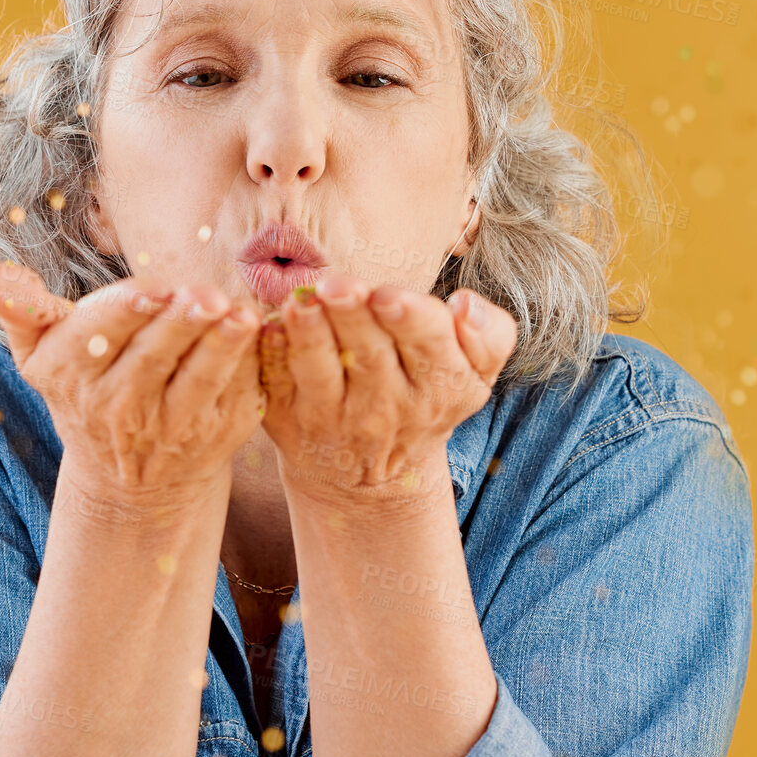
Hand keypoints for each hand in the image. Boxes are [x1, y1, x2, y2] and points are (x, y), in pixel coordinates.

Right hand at [0, 262, 265, 508]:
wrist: (127, 479)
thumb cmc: (84, 389)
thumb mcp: (42, 354)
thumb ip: (22, 309)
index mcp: (71, 377)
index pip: (96, 337)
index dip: (126, 313)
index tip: (152, 290)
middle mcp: (117, 410)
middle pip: (152, 357)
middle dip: (180, 323)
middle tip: (206, 295)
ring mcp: (168, 429)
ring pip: (196, 382)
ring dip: (221, 348)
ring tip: (240, 316)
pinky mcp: (213, 439)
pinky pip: (232, 397)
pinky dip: (248, 366)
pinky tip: (258, 336)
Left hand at [258, 274, 517, 508]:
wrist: (373, 472)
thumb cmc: (426, 394)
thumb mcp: (475, 374)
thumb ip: (490, 336)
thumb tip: (467, 303)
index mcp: (441, 386)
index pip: (429, 346)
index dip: (408, 319)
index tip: (388, 294)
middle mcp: (389, 408)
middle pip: (370, 353)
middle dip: (353, 315)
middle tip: (336, 284)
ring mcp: (336, 419)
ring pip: (321, 372)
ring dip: (309, 335)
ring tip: (300, 304)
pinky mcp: (290, 423)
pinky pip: (279, 386)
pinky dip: (272, 357)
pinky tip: (266, 329)